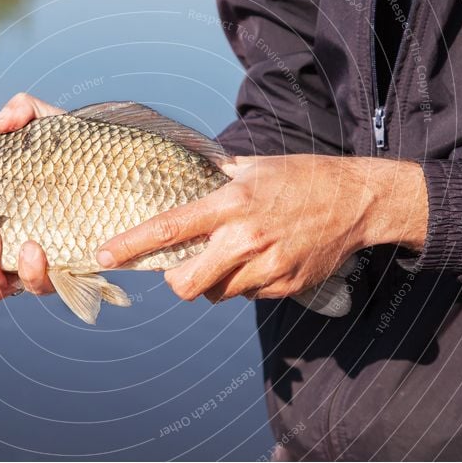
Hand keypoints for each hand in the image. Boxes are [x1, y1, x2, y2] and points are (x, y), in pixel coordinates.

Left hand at [96, 155, 426, 302]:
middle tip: (179, 269)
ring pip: (217, 294)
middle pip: (187, 284)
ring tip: (230, 257)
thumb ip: (217, 177)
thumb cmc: (303, 177)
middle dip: (175, 281)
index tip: (104, 255)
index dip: (131, 245)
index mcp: (231, 204)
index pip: (169, 228)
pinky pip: (247, 296)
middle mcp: (244, 239)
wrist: (357, 201)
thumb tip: (186, 176)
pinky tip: (260, 261)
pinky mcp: (284, 286)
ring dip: (212, 282)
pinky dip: (243, 284)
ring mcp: (266, 267)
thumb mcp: (255, 166)